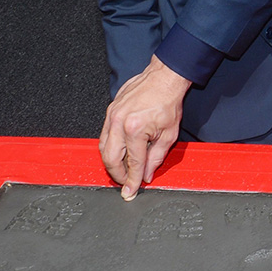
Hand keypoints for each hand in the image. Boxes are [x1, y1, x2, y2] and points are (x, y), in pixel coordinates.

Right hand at [98, 56, 190, 200]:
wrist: (164, 78)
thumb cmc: (168, 101)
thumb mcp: (169, 134)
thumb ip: (157, 157)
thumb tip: (148, 174)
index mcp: (136, 129)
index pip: (132, 163)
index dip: (132, 180)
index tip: (130, 191)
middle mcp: (119, 123)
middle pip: (110, 159)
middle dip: (117, 175)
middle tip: (125, 182)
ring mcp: (112, 116)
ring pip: (102, 148)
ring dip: (111, 162)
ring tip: (121, 170)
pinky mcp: (109, 110)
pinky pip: (103, 135)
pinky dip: (109, 147)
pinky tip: (118, 152)